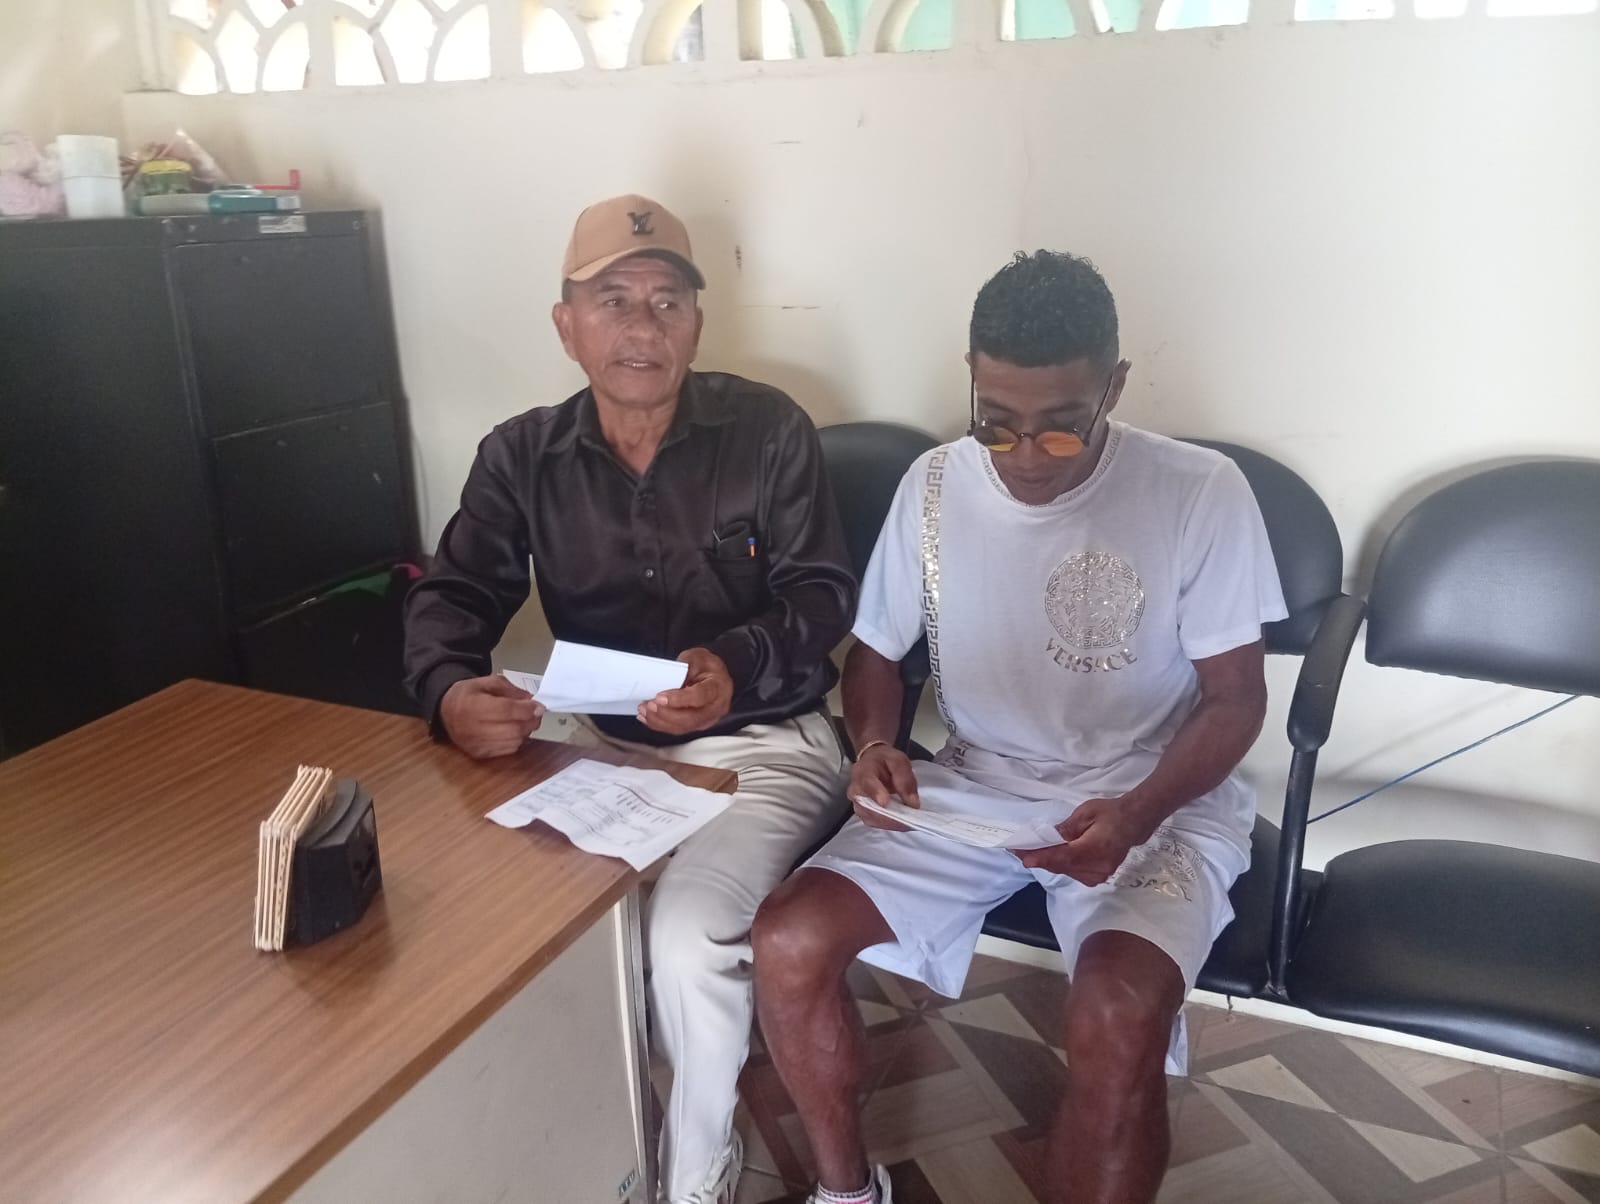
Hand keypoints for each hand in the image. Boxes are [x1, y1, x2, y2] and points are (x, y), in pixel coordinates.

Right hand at [440, 675, 543, 758]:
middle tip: (536, 714)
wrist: (445, 710)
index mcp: (472, 706)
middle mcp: (472, 728)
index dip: (526, 710)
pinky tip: (514, 731)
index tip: (539, 706)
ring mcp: (476, 744)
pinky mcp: (479, 754)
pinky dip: (516, 741)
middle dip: (530, 722)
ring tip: (524, 721)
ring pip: (513, 742)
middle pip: (513, 730)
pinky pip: (507, 751)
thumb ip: (511, 690)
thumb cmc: (467, 695)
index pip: (506, 711)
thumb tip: (531, 701)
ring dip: (525, 732)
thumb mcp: (487, 682)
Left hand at [638, 647, 734, 735]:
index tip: (660, 697)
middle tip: (648, 705)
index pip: (700, 696)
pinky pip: (677, 729)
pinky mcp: (695, 725)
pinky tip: (647, 717)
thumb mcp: (696, 658)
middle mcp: (715, 708)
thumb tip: (664, 682)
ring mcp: (706, 719)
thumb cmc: (705, 665)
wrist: (714, 675)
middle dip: (666, 714)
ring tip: (643, 709)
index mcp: (718, 687)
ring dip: (660, 720)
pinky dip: (660, 724)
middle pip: (691, 718)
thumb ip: (682, 669)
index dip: (680, 699)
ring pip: (682, 727)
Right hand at [847, 743, 920, 830]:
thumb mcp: (898, 761)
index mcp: (863, 771)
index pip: (866, 783)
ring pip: (870, 818)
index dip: (875, 793)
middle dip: (887, 816)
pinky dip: (888, 825)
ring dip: (889, 823)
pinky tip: (901, 824)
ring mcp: (857, 803)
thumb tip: (912, 803)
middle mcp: (855, 789)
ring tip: (907, 823)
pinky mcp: (863, 812)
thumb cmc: (885, 761)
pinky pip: (873, 822)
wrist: (874, 763)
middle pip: (866, 806)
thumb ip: (904, 779)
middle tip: (907, 821)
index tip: (885, 802)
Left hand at [1012, 796, 1155, 886]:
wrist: (1131, 822)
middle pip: (1062, 866)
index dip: (1041, 858)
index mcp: (1096, 849)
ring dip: (1048, 863)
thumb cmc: (1109, 813)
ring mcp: (1099, 875)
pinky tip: (1049, 857)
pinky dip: (1060, 865)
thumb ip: (1066, 828)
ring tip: (1029, 853)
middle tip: (1018, 851)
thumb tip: (1048, 838)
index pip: (1063, 857)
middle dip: (1039, 859)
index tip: (1022, 856)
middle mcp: (1097, 867)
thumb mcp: (1085, 813)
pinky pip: (1073, 873)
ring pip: (1066, 871)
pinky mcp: (1098, 877)